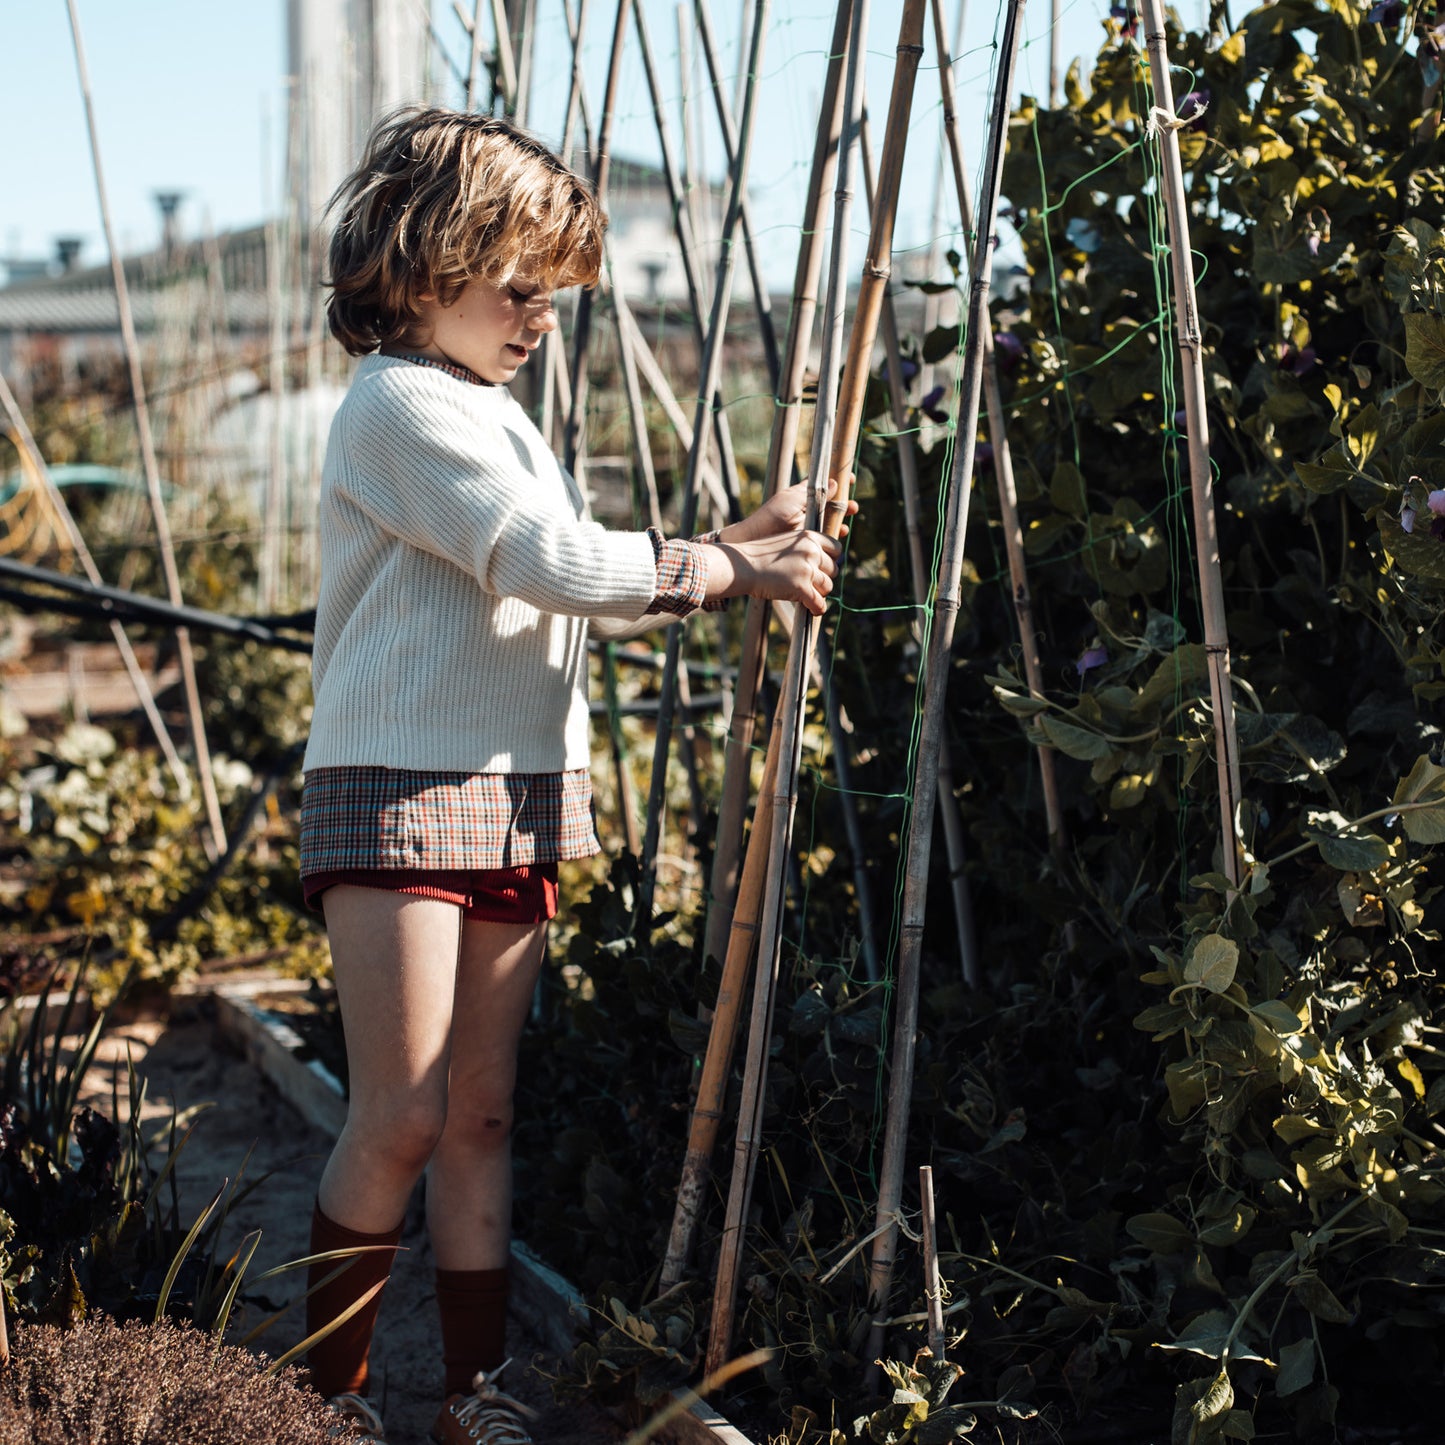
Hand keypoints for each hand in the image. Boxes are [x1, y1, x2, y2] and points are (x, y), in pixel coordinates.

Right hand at [723, 529, 842, 615]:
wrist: (741, 566)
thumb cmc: (758, 556)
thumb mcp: (785, 542)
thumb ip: (803, 549)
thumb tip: (820, 563)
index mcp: (809, 537)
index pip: (836, 548)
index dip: (832, 560)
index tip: (824, 567)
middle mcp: (811, 551)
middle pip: (833, 569)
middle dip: (824, 578)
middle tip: (812, 584)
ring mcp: (807, 570)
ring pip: (828, 587)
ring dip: (819, 593)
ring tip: (808, 596)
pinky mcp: (802, 588)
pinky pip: (820, 603)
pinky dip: (817, 609)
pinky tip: (812, 610)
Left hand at [726, 473, 856, 543]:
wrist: (756, 539)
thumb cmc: (771, 516)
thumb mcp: (793, 500)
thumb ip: (815, 492)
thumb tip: (835, 481)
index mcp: (803, 495)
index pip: (824, 484)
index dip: (838, 480)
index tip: (851, 479)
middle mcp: (808, 509)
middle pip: (832, 503)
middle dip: (845, 503)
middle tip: (853, 506)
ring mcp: (809, 524)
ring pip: (831, 519)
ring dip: (842, 519)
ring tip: (849, 519)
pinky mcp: (809, 540)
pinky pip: (826, 535)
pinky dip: (835, 534)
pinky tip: (841, 533)